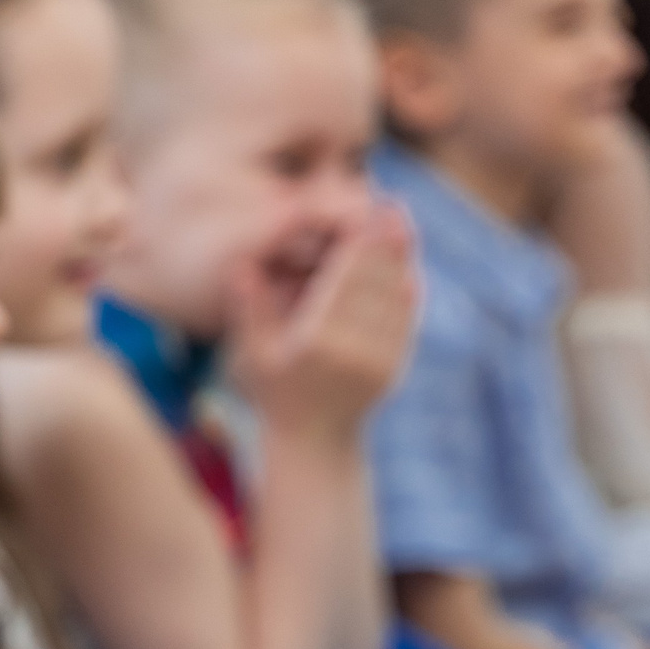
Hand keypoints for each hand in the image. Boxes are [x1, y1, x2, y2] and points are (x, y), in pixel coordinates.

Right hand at [224, 202, 418, 441]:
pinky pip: (405, 321)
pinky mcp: (394, 368)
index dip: (358, 244)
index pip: (343, 281)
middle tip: (391, 205)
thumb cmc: (276, 396)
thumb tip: (241, 266)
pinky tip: (409, 268)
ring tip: (402, 226)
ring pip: (395, 298)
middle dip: (384, 241)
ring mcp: (378, 361)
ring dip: (401, 260)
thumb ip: (250, 310)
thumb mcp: (254, 356)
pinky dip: (408, 291)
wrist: (314, 443)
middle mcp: (351, 350)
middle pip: (374, 282)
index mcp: (315, 343)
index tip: (365, 213)